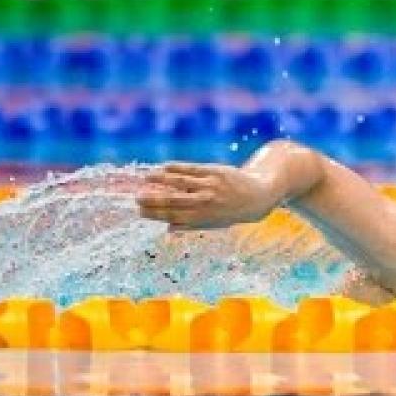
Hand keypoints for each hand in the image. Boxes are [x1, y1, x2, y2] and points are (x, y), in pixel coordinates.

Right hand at [138, 162, 276, 229]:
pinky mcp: (215, 171)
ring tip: (146, 178)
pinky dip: (177, 168)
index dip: (155, 214)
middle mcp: (205, 202)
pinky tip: (164, 167)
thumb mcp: (214, 224)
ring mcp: (210, 186)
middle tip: (136, 198)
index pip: (173, 216)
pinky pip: (192, 169)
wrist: (259, 196)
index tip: (140, 211)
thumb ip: (192, 225)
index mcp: (203, 218)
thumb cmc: (233, 211)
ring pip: (181, 183)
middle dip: (153, 200)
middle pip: (174, 201)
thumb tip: (168, 228)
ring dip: (161, 180)